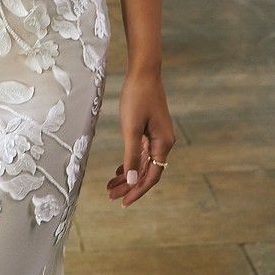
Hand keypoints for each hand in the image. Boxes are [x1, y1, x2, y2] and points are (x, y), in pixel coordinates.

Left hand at [107, 67, 174, 207]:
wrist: (143, 72)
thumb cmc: (137, 97)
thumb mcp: (131, 128)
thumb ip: (131, 156)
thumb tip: (132, 181)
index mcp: (162, 143)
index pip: (152, 176)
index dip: (137, 190)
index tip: (123, 202)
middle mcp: (163, 142)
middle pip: (147, 171)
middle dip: (129, 185)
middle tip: (111, 196)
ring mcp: (157, 136)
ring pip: (143, 163)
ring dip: (128, 175)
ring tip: (111, 186)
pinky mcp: (150, 129)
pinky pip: (141, 152)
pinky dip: (130, 162)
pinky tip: (119, 170)